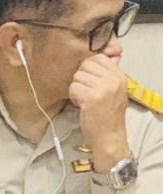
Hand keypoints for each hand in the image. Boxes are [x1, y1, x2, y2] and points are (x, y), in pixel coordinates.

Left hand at [68, 54, 129, 170]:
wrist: (109, 136)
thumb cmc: (107, 114)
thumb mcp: (113, 90)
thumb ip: (105, 75)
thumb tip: (90, 58)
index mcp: (120, 76)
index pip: (97, 57)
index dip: (88, 67)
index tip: (89, 80)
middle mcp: (113, 80)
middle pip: (85, 65)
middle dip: (80, 78)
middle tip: (86, 91)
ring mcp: (103, 88)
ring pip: (77, 76)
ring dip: (76, 88)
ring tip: (84, 99)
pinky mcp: (92, 97)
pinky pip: (73, 88)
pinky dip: (73, 97)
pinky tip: (81, 105)